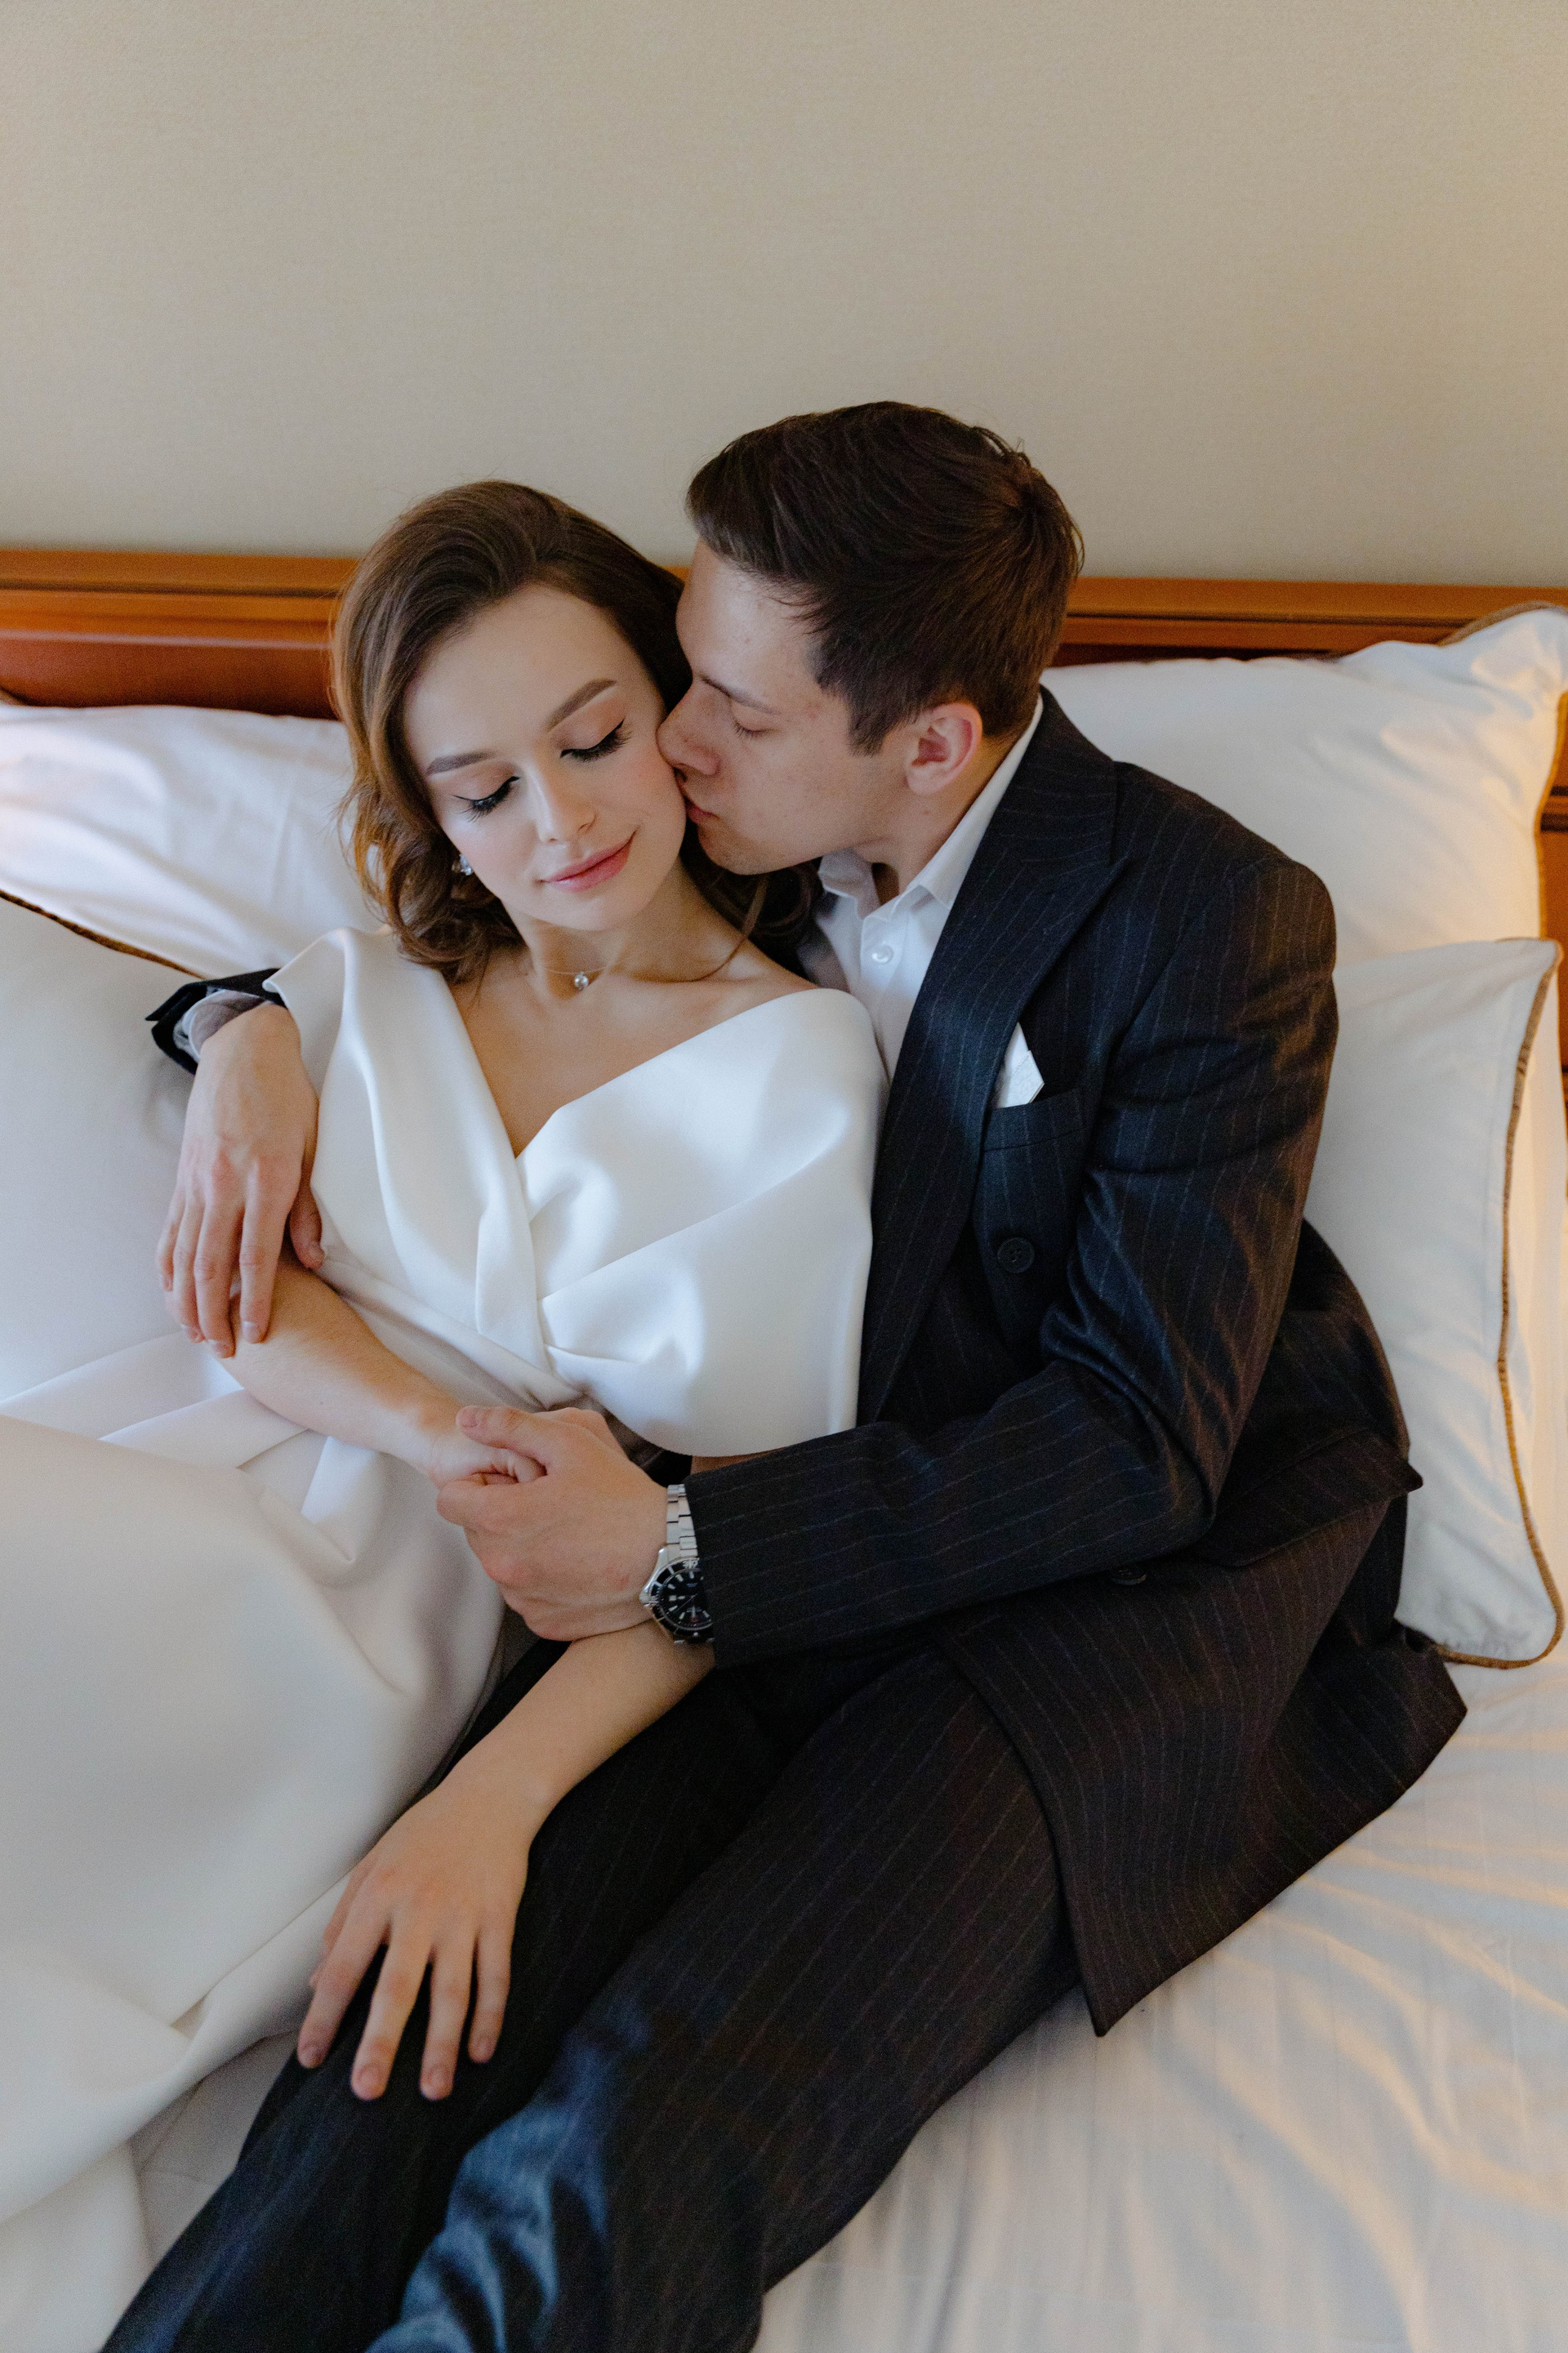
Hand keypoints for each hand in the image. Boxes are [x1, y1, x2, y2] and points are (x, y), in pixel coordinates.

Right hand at [158, 1003, 320, 1354]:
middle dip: (215, 1313)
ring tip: (195, 1333)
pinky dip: (169, 1266)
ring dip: (186, 1298)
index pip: (257, 1256)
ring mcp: (198, 1182)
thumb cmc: (289, 1100)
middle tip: (223, 1349)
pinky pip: (171, 1230)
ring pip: (184, 1253)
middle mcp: (226, 1185)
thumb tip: (311, 1263)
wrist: (245, 1052)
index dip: (255, 1300)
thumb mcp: (313, 1148)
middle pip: (212, 1265)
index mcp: (266, 1180)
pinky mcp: (183, 1178)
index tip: (257, 1333)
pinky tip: (171, 1292)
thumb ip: (308, 1210)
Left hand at [296, 1750, 538, 2101]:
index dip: (324, 2016)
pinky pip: (496, 1975)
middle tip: (367, 2092)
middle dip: (381, 2042)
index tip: (311, 2059)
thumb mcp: (371, 1866)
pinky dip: (490, 2016)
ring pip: (453, 1990)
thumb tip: (318, 1983)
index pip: (343, 1966)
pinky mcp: (500, 1917)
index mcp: (379, 1895)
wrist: (489, 1795)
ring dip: (443, 2044)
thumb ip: (343, 1923)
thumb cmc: (423, 1833)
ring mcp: (464, 1915)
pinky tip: (480, 2052)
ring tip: (434, 2091)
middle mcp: (419, 1909)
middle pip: (397, 1986)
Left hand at [438, 1405, 665, 1637]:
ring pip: (500, 1564)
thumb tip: (466, 1420)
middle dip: (499, 1515)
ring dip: (519, 1548)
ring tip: (567, 1534)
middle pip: (475, 1532)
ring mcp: (521, 1598)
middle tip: (549, 1504)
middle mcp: (502, 1565)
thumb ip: (510, 1427)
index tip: (512, 1482)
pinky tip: (577, 1563)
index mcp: (500, 1518)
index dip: (477, 1484)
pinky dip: (541, 1579)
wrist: (670, 1558)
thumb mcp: (570, 1444)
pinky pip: (525, 1594)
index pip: (449, 1500)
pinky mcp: (542, 1622)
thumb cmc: (622, 1498)